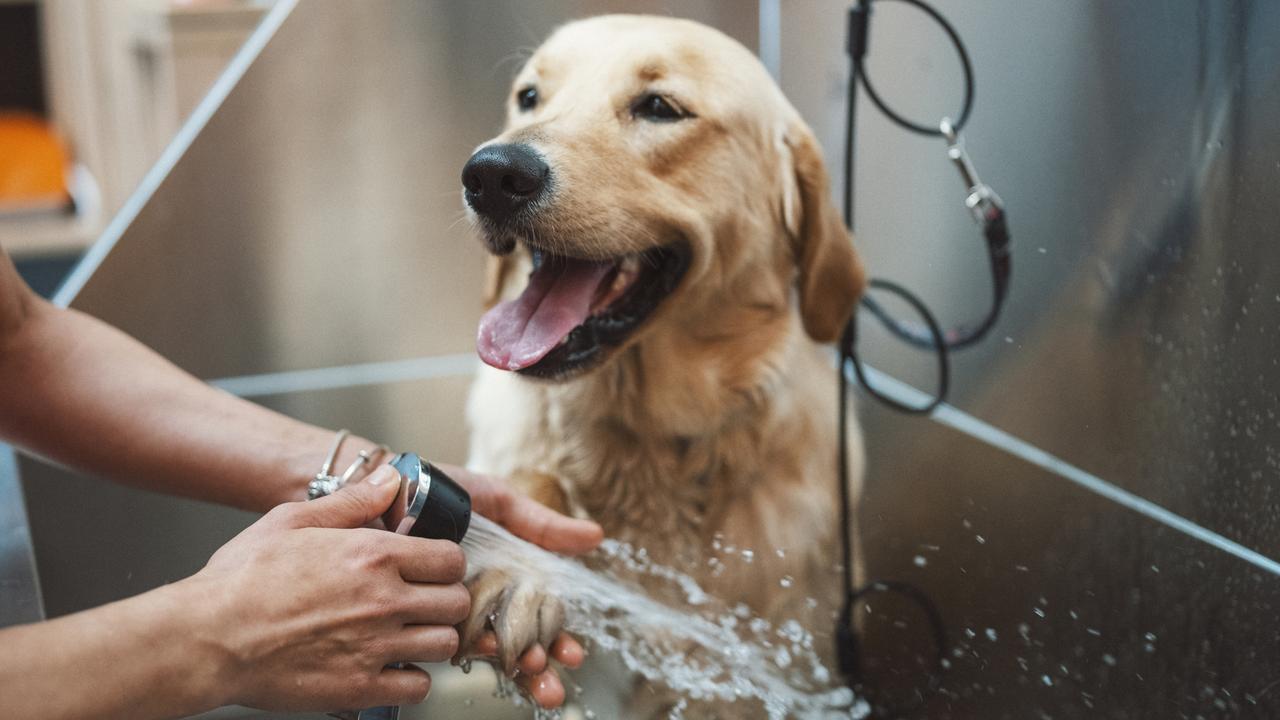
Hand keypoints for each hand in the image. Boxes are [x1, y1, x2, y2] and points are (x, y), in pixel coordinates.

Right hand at [188, 465, 467, 711]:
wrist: (206, 638)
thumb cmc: (241, 580)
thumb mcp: (292, 521)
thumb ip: (351, 502)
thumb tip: (391, 481)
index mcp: (373, 555)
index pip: (451, 559)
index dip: (445, 564)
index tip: (431, 570)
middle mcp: (383, 600)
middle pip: (456, 603)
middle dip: (444, 600)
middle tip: (422, 603)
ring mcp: (375, 646)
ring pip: (444, 644)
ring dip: (431, 639)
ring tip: (407, 634)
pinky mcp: (360, 687)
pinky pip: (419, 687)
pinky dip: (411, 679)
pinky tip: (390, 666)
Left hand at [438, 464, 600, 707]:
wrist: (393, 484)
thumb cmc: (443, 490)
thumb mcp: (499, 502)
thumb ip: (542, 525)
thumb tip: (596, 537)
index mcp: (504, 579)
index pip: (537, 619)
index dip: (557, 639)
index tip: (573, 653)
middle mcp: (480, 599)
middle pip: (517, 643)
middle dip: (539, 665)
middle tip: (548, 672)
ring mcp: (450, 608)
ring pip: (487, 648)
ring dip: (512, 667)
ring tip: (529, 670)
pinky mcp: (418, 611)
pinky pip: (448, 635)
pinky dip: (470, 649)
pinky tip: (487, 655)